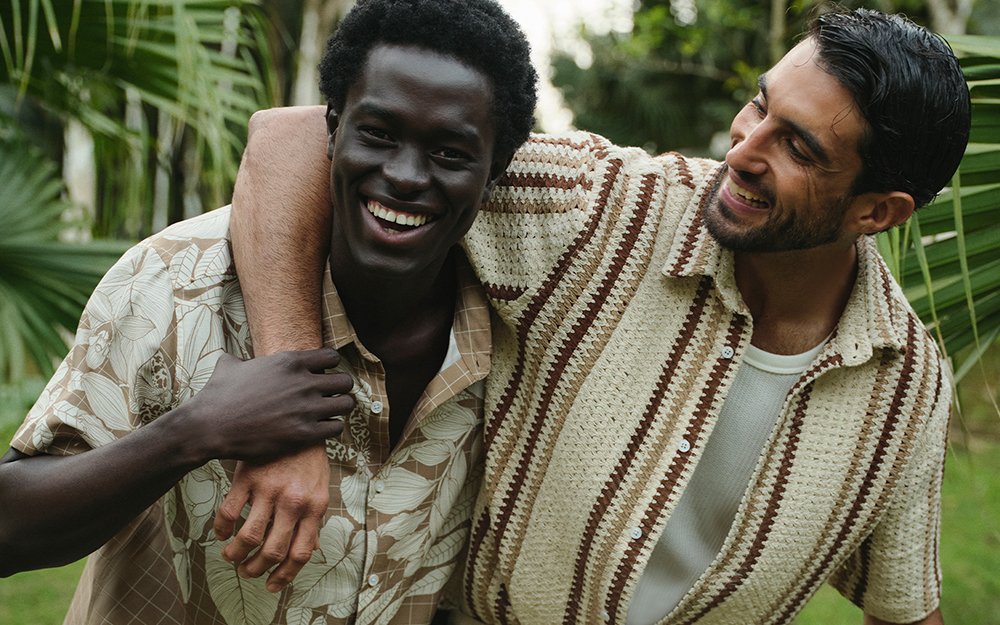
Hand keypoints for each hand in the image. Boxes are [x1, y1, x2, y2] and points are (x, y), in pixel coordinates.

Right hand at [178, 348, 353, 461]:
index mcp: (290, 361)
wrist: (208, 426)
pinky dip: (330, 428)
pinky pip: (336, 428)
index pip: (333, 357)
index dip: (329, 367)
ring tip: (327, 413)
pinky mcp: (304, 434)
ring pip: (346, 405)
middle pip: (346, 381)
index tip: (322, 375)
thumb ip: (245, 359)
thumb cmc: (217, 394)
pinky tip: (319, 429)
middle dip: (339, 389)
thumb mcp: (231, 365)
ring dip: (339, 409)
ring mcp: (305, 409)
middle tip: (328, 396)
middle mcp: (303, 383)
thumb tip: (239, 359)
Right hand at [214, 445, 329, 591]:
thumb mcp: (320, 487)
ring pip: (247, 538)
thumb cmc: (309, 458)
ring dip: (235, 555)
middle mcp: (293, 501)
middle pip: (272, 551)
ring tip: (230, 557)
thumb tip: (312, 550)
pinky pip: (228, 513)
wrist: (298, 420)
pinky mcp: (248, 478)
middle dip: (256, 569)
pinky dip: (221, 530)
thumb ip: (313, 519)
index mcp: (314, 506)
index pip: (300, 553)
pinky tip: (222, 532)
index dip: (284, 576)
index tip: (272, 585)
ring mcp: (269, 490)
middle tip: (247, 572)